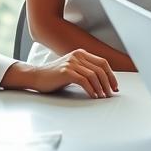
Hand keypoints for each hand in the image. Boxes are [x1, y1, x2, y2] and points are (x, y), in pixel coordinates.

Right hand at [3, 49, 118, 96]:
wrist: (36, 76)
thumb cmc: (54, 76)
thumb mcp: (73, 69)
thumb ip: (85, 70)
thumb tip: (103, 82)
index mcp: (81, 54)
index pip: (103, 63)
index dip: (111, 75)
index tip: (114, 86)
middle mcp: (78, 56)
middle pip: (100, 68)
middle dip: (108, 82)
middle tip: (110, 93)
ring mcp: (71, 63)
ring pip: (93, 75)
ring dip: (101, 88)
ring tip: (102, 96)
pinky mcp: (66, 71)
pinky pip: (84, 81)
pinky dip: (91, 89)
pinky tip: (93, 95)